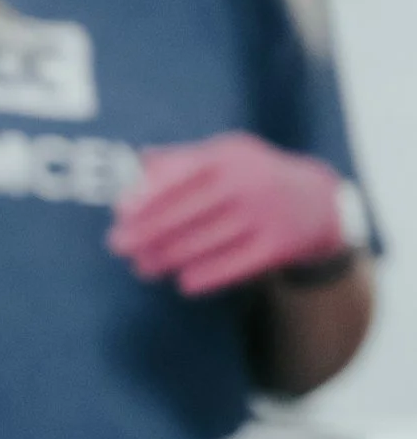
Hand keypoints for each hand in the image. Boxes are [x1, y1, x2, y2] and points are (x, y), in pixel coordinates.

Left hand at [109, 134, 354, 298]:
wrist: (320, 201)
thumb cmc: (252, 177)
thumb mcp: (225, 156)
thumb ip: (182, 158)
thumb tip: (138, 164)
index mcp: (230, 155)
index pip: (181, 175)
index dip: (149, 195)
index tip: (121, 213)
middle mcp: (250, 181)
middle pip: (187, 211)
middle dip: (147, 231)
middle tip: (119, 246)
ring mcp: (266, 213)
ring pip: (204, 242)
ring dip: (167, 257)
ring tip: (143, 268)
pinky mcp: (279, 245)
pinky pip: (233, 266)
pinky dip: (205, 276)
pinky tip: (183, 282)